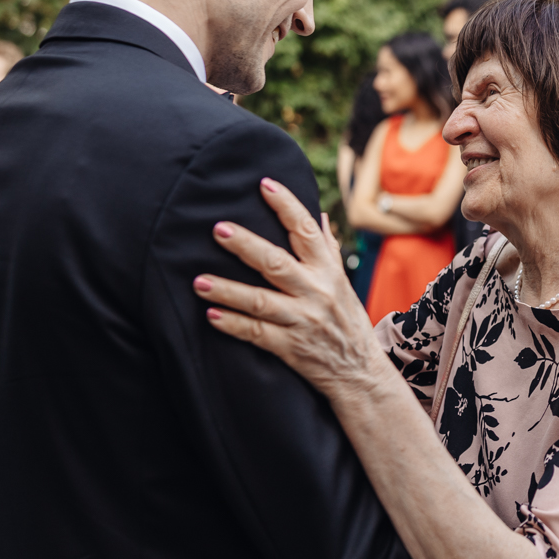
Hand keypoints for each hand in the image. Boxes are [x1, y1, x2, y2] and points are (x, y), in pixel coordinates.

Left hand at [192, 178, 382, 394]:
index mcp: (328, 271)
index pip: (306, 231)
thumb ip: (327, 250)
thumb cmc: (347, 323)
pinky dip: (233, 324)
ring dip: (227, 289)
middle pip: (276, 263)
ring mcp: (303, 321)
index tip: (264, 184)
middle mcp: (317, 292)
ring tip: (198, 280)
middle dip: (246, 245)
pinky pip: (256, 334)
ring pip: (260, 301)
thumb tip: (317, 214)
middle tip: (218, 229)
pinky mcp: (291, 348)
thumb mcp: (343, 284)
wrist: (361, 375)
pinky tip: (210, 314)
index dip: (286, 206)